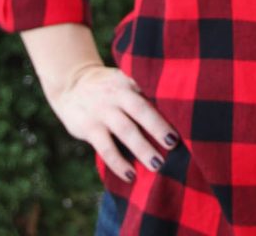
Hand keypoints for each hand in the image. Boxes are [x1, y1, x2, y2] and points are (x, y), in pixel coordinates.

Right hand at [45, 63, 179, 182]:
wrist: (72, 84)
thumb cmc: (108, 87)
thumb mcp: (124, 81)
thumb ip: (142, 91)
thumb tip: (174, 111)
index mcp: (129, 82)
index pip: (151, 92)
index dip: (167, 104)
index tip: (183, 119)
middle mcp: (117, 95)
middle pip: (141, 110)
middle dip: (158, 127)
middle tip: (174, 144)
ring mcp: (102, 111)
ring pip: (125, 131)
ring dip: (142, 149)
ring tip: (158, 165)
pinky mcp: (89, 127)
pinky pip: (106, 148)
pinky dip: (118, 163)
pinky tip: (130, 175)